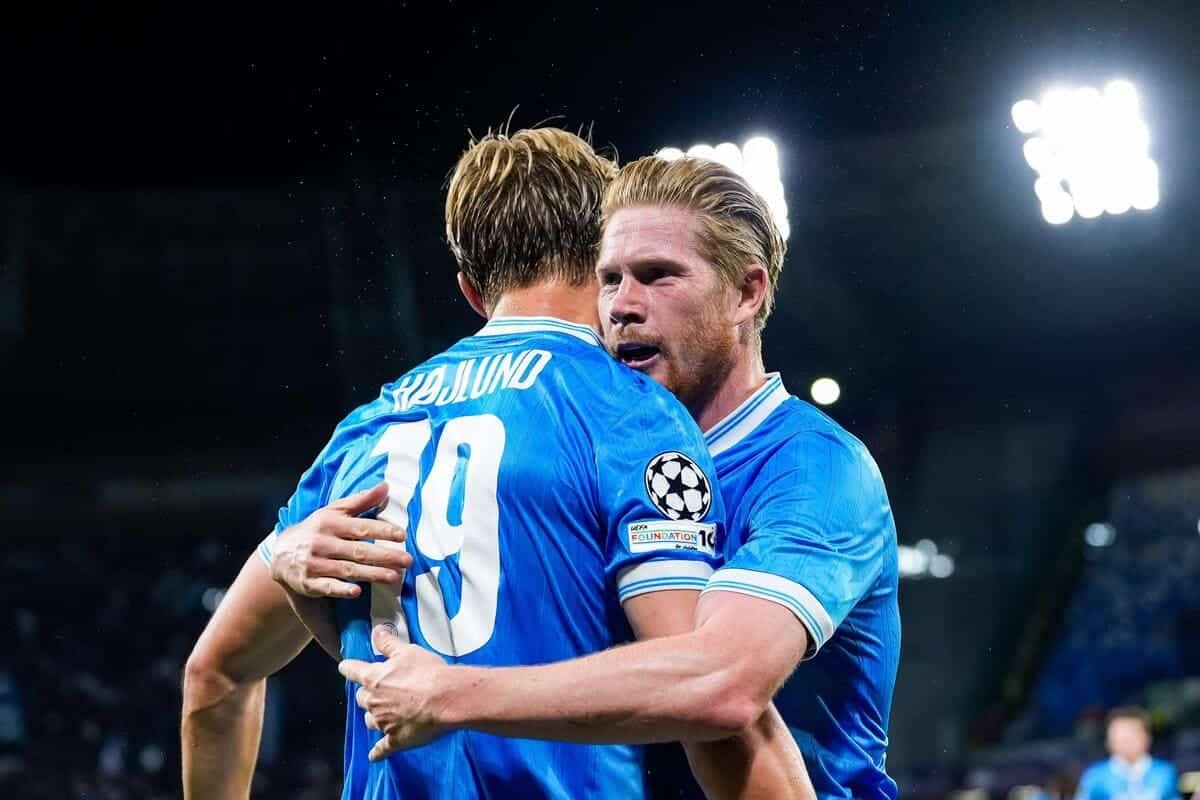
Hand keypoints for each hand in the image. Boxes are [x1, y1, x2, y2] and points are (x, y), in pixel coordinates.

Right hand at [270, 482, 411, 598]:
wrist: (280, 553)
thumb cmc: (316, 529)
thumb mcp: (334, 511)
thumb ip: (360, 500)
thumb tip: (385, 486)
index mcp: (330, 523)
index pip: (361, 527)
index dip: (382, 531)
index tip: (402, 536)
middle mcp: (322, 542)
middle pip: (358, 551)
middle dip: (384, 556)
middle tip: (408, 560)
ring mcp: (314, 563)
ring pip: (347, 570)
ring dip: (372, 574)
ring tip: (394, 577)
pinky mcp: (308, 583)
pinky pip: (326, 587)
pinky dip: (341, 589)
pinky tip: (357, 592)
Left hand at [339, 625, 449, 758]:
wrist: (446, 699)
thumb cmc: (428, 673)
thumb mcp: (408, 651)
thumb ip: (389, 643)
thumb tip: (376, 631)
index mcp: (374, 679)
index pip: (353, 671)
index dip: (349, 667)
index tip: (345, 667)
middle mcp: (374, 702)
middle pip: (360, 698)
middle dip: (366, 694)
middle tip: (378, 690)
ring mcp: (383, 723)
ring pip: (370, 720)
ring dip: (374, 716)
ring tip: (384, 714)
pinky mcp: (395, 740)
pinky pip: (382, 749)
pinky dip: (377, 752)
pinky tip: (374, 756)